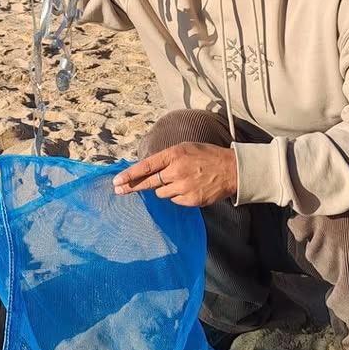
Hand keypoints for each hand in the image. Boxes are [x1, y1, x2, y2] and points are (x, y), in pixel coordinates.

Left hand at [113, 143, 236, 206]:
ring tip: (178, 181)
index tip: (117, 181)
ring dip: (164, 189)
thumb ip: (166, 158)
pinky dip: (177, 196)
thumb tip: (147, 169)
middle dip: (132, 187)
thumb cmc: (207, 156)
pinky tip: (188, 188)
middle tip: (119, 190)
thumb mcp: (185, 148)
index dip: (130, 174)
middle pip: (149, 183)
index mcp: (174, 154)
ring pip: (161, 193)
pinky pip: (174, 200)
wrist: (231, 170)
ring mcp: (184, 187)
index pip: (146, 166)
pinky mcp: (191, 200)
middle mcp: (177, 171)